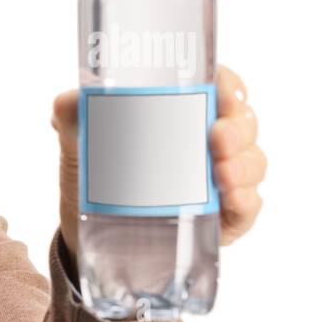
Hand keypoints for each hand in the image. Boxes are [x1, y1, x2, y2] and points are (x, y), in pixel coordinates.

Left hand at [51, 64, 265, 260]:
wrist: (87, 235)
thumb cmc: (94, 176)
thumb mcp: (78, 143)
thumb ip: (70, 117)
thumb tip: (67, 101)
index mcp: (184, 113)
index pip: (221, 89)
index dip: (230, 86)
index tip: (223, 91)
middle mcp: (209, 142)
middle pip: (243, 123)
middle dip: (238, 127)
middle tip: (218, 137)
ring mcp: (221, 180)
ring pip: (252, 162)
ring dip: (243, 164)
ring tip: (221, 173)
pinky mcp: (223, 218)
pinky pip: (248, 206)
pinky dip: (245, 199)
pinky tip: (231, 197)